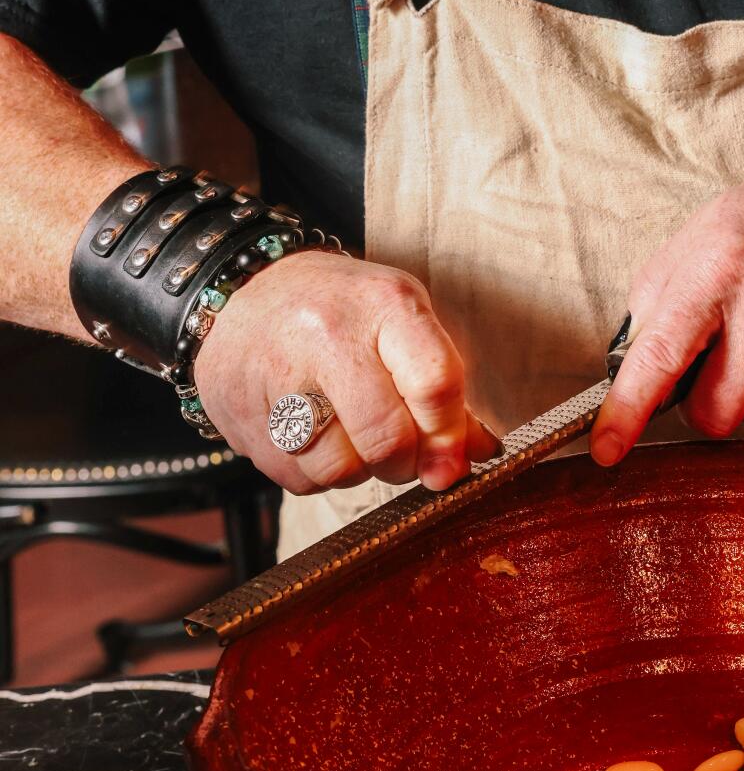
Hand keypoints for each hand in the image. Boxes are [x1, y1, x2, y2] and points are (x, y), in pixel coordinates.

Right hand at [193, 251, 496, 494]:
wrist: (248, 291)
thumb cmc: (342, 310)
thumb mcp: (402, 322)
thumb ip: (443, 385)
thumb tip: (478, 453)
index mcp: (384, 304)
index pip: (435, 384)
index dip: (449, 437)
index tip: (452, 463)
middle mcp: (328, 334)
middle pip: (388, 438)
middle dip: (404, 463)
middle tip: (400, 452)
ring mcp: (278, 373)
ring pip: (340, 470)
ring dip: (356, 471)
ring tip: (350, 435)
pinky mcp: (239, 412)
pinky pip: (298, 479)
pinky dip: (315, 474)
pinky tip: (312, 436)